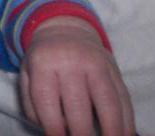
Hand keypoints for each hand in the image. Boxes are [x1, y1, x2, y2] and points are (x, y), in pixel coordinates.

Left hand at [20, 16, 134, 135]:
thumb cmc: (43, 60)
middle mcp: (70, 61)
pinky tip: (125, 135)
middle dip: (81, 132)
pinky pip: (123, 98)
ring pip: (107, 101)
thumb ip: (32, 104)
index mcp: (43, 62)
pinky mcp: (114, 69)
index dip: (53, 126)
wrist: (65, 29)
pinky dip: (126, 121)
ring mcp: (96, 63)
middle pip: (77, 104)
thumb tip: (49, 130)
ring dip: (111, 129)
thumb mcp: (27, 75)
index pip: (46, 99)